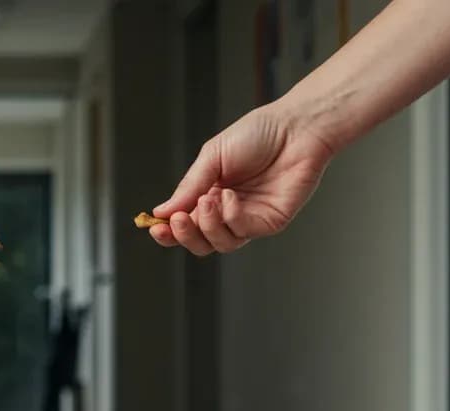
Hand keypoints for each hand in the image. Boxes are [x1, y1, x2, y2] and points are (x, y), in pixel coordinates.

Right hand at [150, 103, 335, 255]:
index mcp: (209, 194)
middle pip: (199, 242)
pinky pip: (242, 232)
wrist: (295, 128)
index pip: (184, 223)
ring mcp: (249, 218)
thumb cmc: (258, 134)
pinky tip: (230, 197)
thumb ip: (189, 186)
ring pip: (219, 244)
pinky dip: (231, 217)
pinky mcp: (269, 222)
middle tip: (178, 219)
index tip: (154, 227)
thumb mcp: (211, 157)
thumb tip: (161, 212)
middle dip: (185, 235)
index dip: (168, 231)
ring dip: (207, 225)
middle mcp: (228, 211)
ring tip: (209, 199)